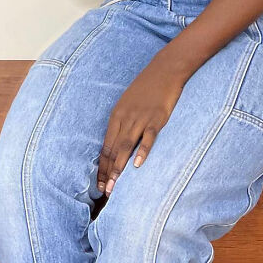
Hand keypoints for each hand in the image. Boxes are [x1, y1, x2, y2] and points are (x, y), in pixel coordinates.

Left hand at [97, 59, 185, 194]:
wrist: (164, 69)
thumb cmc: (146, 88)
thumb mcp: (128, 104)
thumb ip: (123, 123)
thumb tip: (118, 143)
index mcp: (116, 116)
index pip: (105, 146)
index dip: (101, 166)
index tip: (99, 183)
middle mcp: (125, 118)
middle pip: (113, 150)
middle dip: (107, 172)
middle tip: (104, 192)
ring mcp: (140, 119)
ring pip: (126, 146)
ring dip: (119, 167)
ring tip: (115, 185)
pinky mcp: (156, 118)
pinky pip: (147, 138)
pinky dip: (142, 151)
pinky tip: (138, 165)